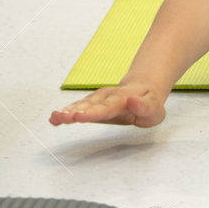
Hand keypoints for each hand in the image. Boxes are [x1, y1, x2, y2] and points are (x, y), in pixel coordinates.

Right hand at [49, 80, 167, 126]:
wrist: (143, 89)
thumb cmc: (149, 102)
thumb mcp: (154, 108)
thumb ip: (144, 107)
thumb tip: (132, 101)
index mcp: (122, 99)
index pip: (106, 107)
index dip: (93, 113)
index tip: (80, 116)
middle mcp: (106, 97)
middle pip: (89, 106)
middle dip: (75, 112)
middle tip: (61, 118)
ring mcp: (98, 99)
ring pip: (80, 105)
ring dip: (67, 112)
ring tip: (54, 118)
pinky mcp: (92, 104)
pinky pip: (77, 107)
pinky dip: (66, 113)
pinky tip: (54, 119)